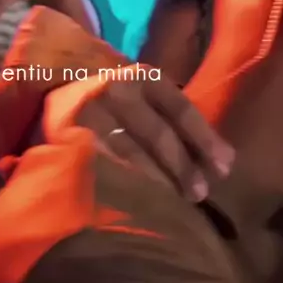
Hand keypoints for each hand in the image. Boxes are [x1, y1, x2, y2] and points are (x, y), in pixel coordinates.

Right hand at [74, 72, 234, 201]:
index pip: (180, 110)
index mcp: (143, 77)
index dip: (204, 139)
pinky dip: (123, 185)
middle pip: (158, 134)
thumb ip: (174, 119)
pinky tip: (138, 202)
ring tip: (174, 204)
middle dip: (182, 167)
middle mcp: (118, 90)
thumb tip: (221, 159)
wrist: (58, 87)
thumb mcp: (146, 95)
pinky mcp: (71, 137)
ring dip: (156, 181)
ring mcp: (92, 114)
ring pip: (130, 153)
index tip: (225, 167)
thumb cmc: (118, 101)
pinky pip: (103, 165)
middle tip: (200, 194)